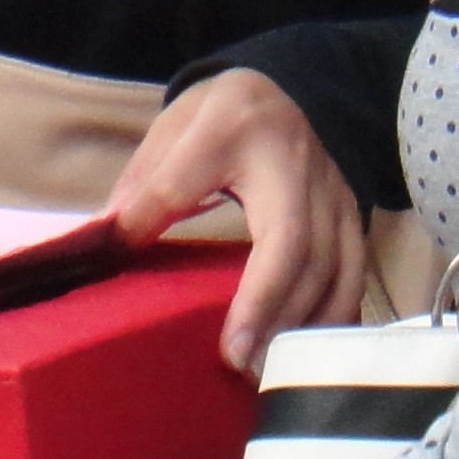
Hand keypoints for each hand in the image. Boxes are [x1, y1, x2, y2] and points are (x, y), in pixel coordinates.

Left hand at [109, 68, 368, 373]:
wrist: (285, 89)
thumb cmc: (217, 119)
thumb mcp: (170, 131)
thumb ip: (141, 186)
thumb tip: (105, 244)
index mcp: (231, 127)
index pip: (192, 180)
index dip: (176, 226)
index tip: (154, 278)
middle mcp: (294, 160)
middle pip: (292, 241)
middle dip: (267, 306)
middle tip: (237, 361)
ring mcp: (333, 191)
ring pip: (333, 265)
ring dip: (303, 323)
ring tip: (268, 369)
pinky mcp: (352, 217)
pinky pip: (354, 275)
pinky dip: (335, 318)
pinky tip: (309, 356)